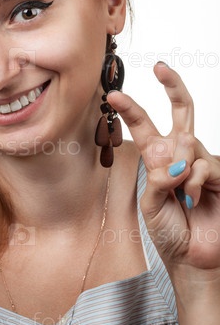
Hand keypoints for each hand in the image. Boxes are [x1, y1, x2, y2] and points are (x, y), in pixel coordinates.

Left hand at [108, 62, 219, 280]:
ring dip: (180, 168)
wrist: (193, 257)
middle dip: (173, 87)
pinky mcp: (219, 173)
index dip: (131, 109)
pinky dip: (195, 183)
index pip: (144, 126)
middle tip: (161, 68)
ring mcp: (201, 161)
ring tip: (182, 195)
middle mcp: (180, 154)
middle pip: (181, 111)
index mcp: (157, 158)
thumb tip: (177, 162)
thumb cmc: (169, 232)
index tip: (114, 95)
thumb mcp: (150, 205)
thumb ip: (158, 181)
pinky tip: (194, 200)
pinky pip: (204, 165)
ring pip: (189, 142)